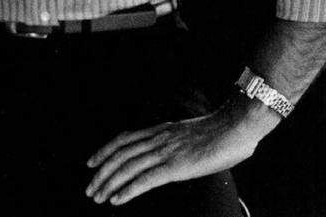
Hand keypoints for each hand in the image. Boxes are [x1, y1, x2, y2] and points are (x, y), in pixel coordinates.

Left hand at [85, 99, 275, 205]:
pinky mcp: (175, 167)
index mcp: (161, 130)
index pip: (124, 139)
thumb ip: (180, 143)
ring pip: (127, 167)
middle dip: (101, 172)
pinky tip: (116, 199)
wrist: (235, 126)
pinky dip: (127, 190)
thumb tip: (180, 153)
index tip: (92, 162)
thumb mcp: (193, 134)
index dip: (105, 151)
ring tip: (97, 196)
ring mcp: (165, 152)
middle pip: (120, 154)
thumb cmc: (223, 131)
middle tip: (89, 187)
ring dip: (108, 182)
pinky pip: (145, 180)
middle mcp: (158, 139)